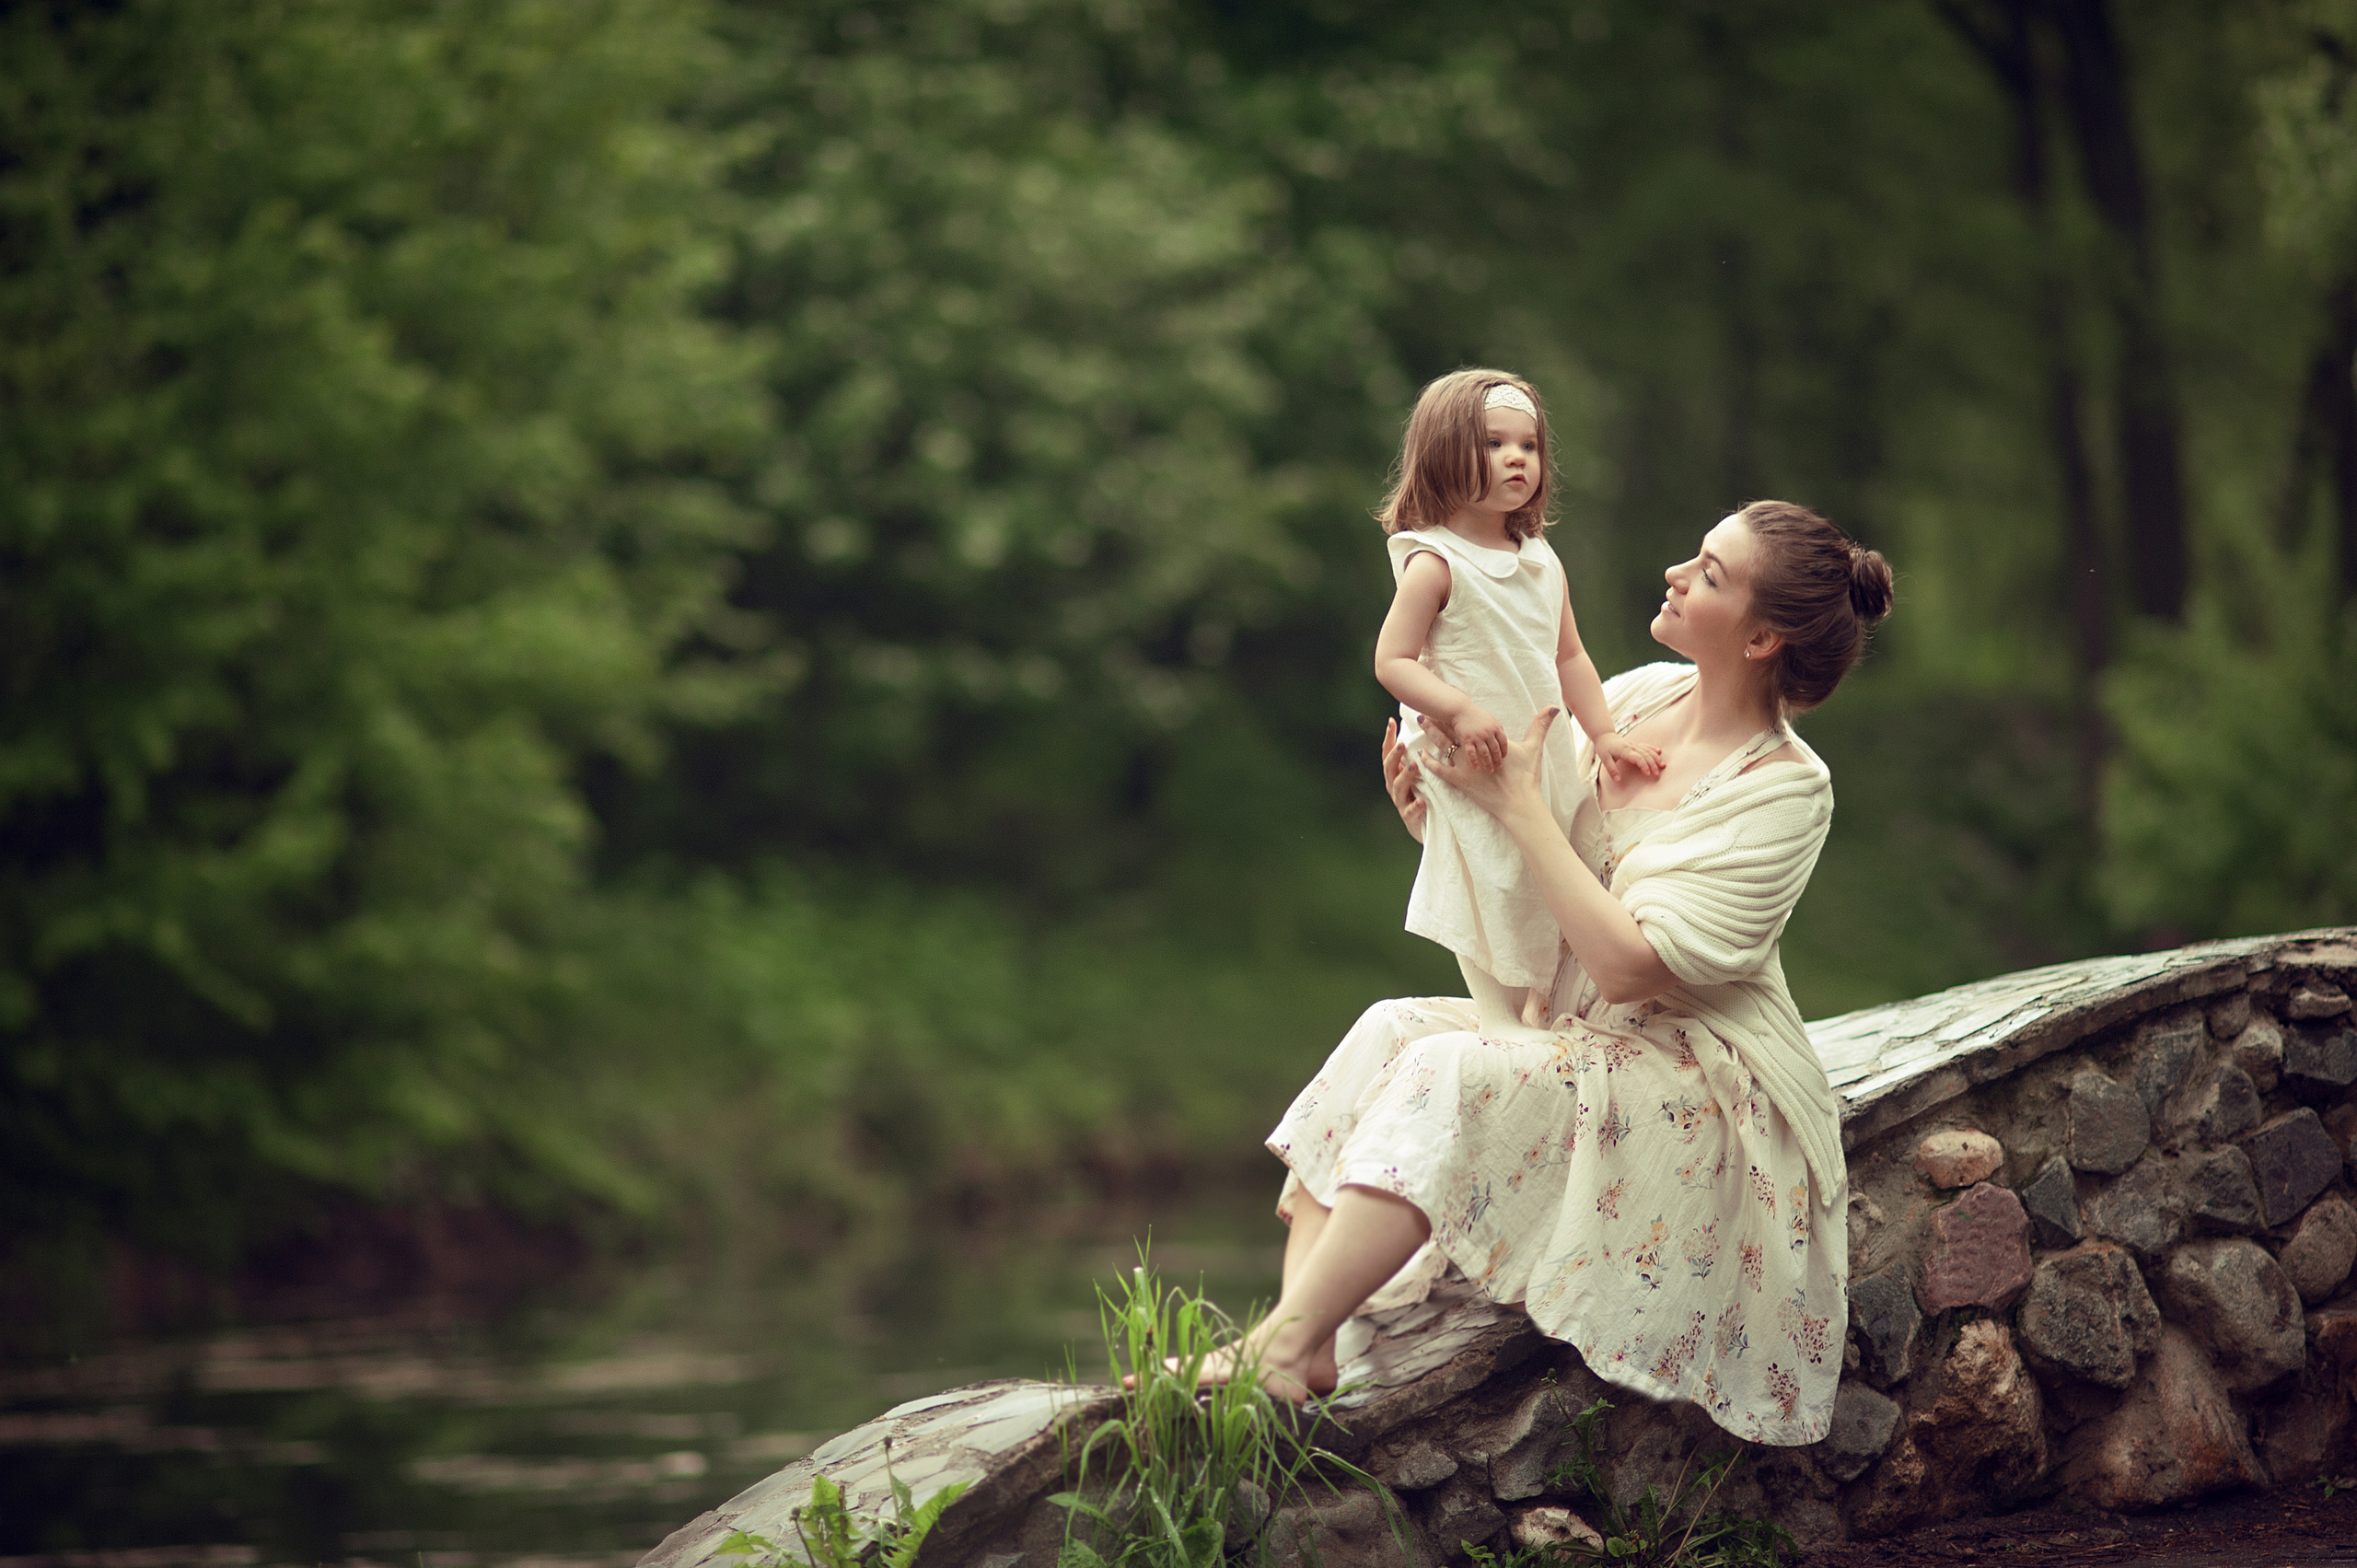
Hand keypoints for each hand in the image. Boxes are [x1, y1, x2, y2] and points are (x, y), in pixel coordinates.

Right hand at [1381, 718, 1427, 843]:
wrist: (1427, 828)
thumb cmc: (1426, 795)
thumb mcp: (1421, 776)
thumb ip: (1420, 757)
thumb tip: (1427, 729)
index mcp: (1396, 775)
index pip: (1389, 754)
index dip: (1389, 738)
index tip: (1391, 722)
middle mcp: (1394, 787)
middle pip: (1389, 768)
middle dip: (1395, 756)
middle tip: (1402, 745)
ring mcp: (1401, 802)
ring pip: (1398, 788)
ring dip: (1405, 776)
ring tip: (1414, 767)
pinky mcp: (1409, 818)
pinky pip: (1410, 812)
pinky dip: (1415, 806)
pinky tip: (1421, 802)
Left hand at [1427, 708, 1555, 820]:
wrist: (1518, 802)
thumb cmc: (1525, 776)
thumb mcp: (1534, 748)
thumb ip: (1541, 725)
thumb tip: (1554, 707)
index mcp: (1487, 741)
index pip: (1470, 722)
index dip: (1458, 710)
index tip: (1448, 695)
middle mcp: (1474, 750)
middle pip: (1454, 729)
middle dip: (1441, 716)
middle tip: (1427, 704)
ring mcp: (1464, 765)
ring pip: (1444, 745)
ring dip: (1432, 733)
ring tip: (1421, 721)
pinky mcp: (1459, 781)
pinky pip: (1440, 770)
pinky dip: (1429, 762)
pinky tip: (1419, 755)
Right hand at [1441, 703, 1508, 770]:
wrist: (1460, 710)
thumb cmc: (1475, 714)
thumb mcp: (1490, 719)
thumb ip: (1496, 728)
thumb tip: (1502, 739)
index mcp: (1495, 727)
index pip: (1503, 742)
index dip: (1504, 751)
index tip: (1503, 757)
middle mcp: (1488, 733)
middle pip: (1495, 750)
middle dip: (1498, 760)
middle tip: (1499, 768)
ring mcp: (1477, 737)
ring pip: (1485, 754)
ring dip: (1488, 763)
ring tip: (1490, 771)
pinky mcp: (1467, 740)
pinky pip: (1472, 754)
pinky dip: (1474, 761)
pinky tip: (1476, 768)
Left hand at [1594, 730, 1664, 785]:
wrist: (1605, 736)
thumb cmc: (1604, 748)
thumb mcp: (1604, 759)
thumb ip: (1611, 770)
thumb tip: (1618, 780)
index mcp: (1625, 751)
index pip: (1638, 758)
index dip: (1644, 765)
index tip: (1648, 774)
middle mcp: (1632, 747)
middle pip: (1645, 755)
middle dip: (1653, 764)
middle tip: (1657, 774)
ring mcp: (1634, 745)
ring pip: (1648, 750)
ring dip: (1656, 757)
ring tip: (1663, 765)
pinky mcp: (1635, 744)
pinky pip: (1646, 746)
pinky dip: (1653, 749)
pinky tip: (1659, 752)